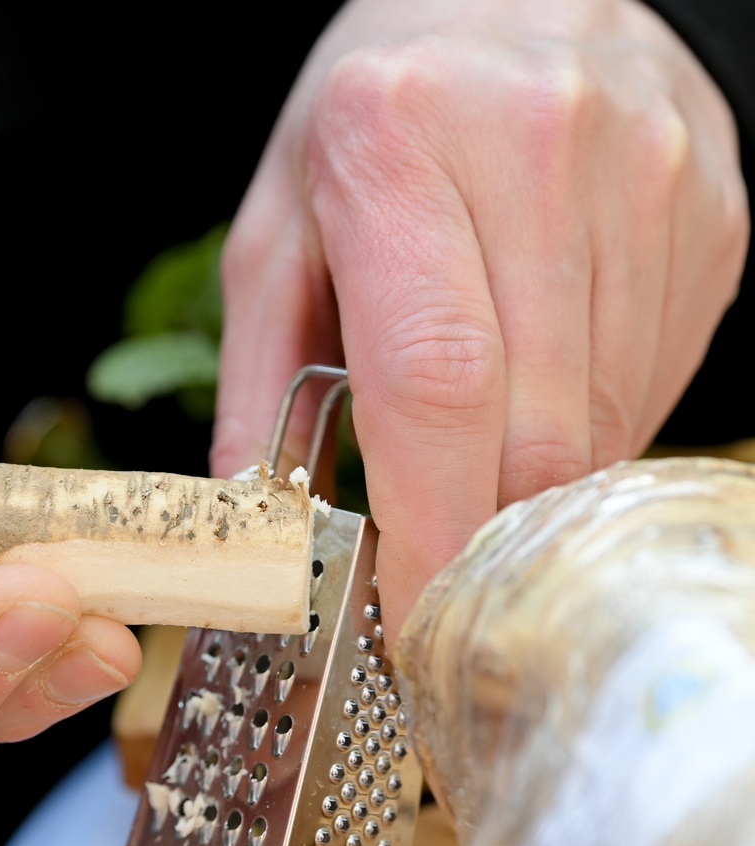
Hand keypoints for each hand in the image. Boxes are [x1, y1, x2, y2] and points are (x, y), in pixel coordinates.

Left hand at [212, 0, 747, 629]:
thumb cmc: (374, 114)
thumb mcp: (278, 222)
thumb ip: (260, 373)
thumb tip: (252, 522)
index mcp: (399, 141)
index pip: (435, 377)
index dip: (429, 523)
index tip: (409, 615)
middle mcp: (539, 150)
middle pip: (535, 419)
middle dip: (483, 535)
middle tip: (438, 590)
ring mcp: (648, 179)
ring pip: (604, 415)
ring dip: (534, 488)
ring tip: (475, 476)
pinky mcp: (711, 212)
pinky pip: (655, 378)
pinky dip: (589, 429)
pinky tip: (539, 398)